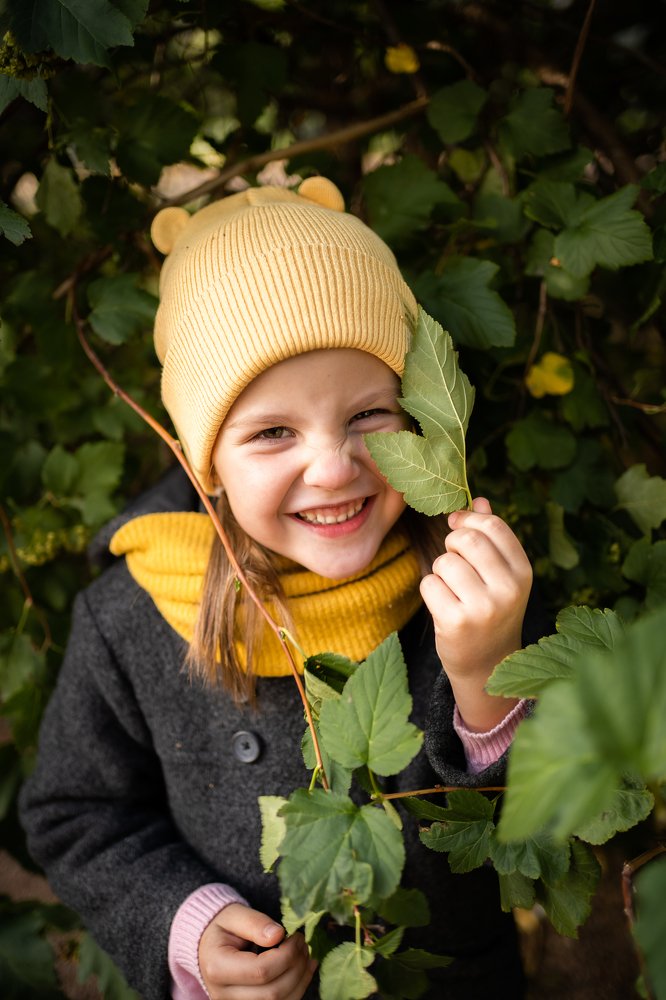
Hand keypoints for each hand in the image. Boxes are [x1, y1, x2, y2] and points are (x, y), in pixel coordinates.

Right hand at [198, 903, 316, 998]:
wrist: (208, 947)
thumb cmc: (222, 928)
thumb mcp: (234, 915)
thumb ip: (255, 922)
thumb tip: (278, 934)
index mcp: (217, 968)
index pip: (261, 971)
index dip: (287, 955)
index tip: (296, 936)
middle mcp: (224, 995)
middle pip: (273, 992)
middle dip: (297, 967)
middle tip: (303, 943)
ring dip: (301, 980)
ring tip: (305, 954)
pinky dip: (297, 989)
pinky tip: (303, 969)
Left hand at [420, 497, 532, 730]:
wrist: (486, 665)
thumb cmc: (490, 611)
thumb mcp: (501, 576)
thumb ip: (492, 538)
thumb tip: (478, 500)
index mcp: (523, 572)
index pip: (492, 526)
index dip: (468, 520)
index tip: (456, 525)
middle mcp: (508, 589)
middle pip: (466, 540)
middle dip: (451, 544)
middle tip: (452, 561)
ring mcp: (483, 607)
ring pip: (444, 562)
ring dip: (440, 571)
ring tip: (452, 590)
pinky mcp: (456, 622)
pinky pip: (429, 584)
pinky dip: (430, 590)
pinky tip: (443, 606)